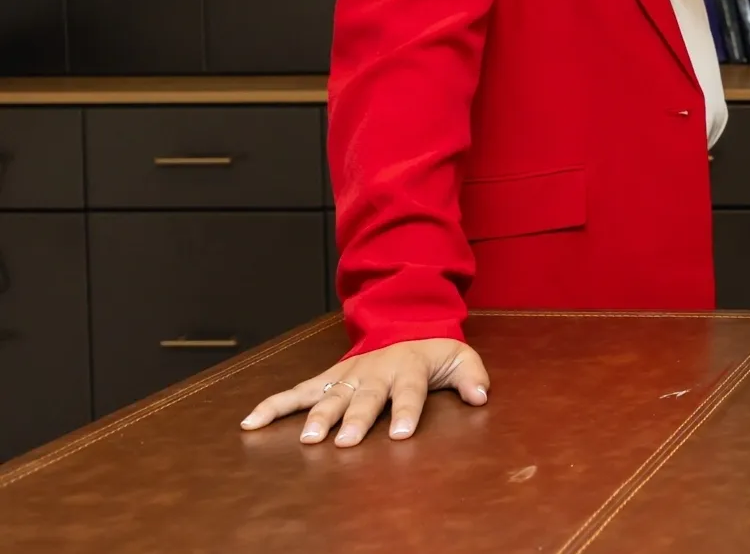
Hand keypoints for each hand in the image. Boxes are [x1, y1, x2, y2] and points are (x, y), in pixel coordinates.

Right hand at [240, 338, 488, 445]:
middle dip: (355, 419)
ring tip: (308, 438)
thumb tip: (480, 396)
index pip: (410, 392)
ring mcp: (348, 374)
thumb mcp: (460, 358)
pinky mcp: (327, 378)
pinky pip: (296, 392)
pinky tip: (250, 423)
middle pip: (365, 398)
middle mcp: (375, 372)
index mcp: (409, 368)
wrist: (403, 325)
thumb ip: (473, 376)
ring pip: (329, 395)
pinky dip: (272, 406)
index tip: (402, 434)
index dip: (407, 412)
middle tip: (343, 441)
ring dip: (317, 415)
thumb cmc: (432, 354)